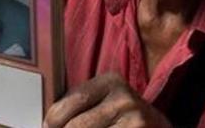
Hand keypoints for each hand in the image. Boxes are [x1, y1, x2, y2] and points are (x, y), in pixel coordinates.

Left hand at [44, 72, 171, 127]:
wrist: (157, 126)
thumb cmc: (121, 113)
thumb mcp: (104, 97)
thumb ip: (78, 102)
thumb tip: (46, 120)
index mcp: (111, 81)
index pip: (71, 102)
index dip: (52, 120)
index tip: (46, 127)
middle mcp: (124, 100)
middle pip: (76, 126)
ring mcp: (135, 122)